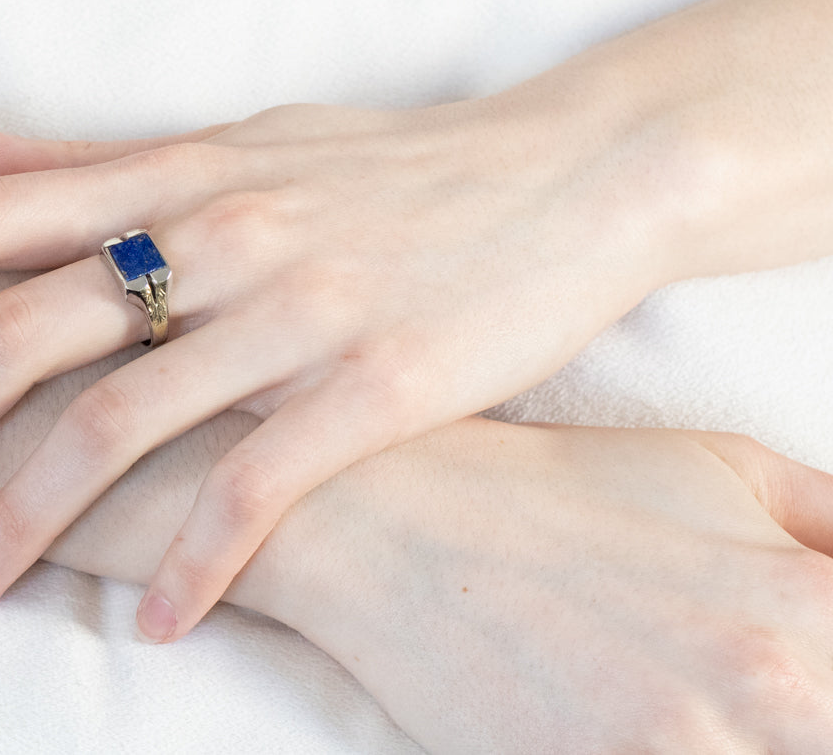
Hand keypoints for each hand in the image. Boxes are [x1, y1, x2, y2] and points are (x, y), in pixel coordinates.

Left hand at [0, 92, 676, 638]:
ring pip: (119, 425)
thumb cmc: (391, 166)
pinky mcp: (377, 384)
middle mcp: (219, 236)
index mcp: (176, 175)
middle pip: (21, 335)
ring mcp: (298, 311)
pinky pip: (254, 490)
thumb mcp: (234, 139)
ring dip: (27, 519)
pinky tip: (151, 623)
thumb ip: (87, 156)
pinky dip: (190, 564)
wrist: (570, 177)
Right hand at [267, 420, 832, 750]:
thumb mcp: (724, 465)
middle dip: (799, 723)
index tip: (804, 687)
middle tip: (730, 698)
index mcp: (813, 600)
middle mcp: (772, 687)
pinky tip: (631, 731)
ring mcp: (682, 747)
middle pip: (828, 738)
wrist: (401, 520)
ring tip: (675, 711)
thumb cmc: (560, 487)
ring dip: (739, 746)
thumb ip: (832, 521)